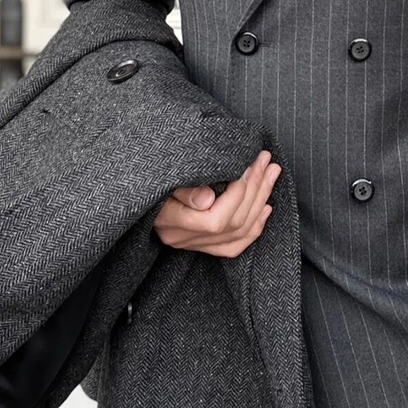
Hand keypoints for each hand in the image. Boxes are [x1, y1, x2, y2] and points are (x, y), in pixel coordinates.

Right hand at [153, 149, 280, 257]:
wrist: (136, 184)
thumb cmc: (150, 174)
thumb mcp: (162, 174)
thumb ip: (183, 187)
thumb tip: (207, 198)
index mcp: (170, 221)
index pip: (216, 218)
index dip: (240, 191)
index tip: (250, 162)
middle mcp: (181, 238)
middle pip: (232, 223)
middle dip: (256, 188)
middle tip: (267, 161)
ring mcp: (192, 245)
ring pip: (237, 233)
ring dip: (260, 200)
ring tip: (272, 173)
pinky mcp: (201, 245)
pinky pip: (233, 246)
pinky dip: (254, 227)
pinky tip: (266, 207)